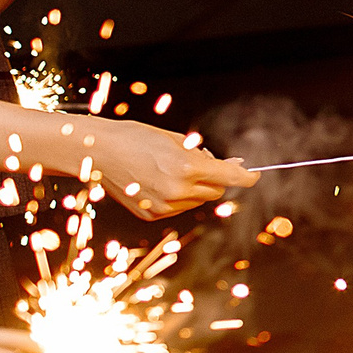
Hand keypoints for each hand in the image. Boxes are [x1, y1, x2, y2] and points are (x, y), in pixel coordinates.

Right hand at [88, 121, 257, 217]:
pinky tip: (158, 180)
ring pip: (197, 200)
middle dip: (215, 179)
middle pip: (216, 191)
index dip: (247, 176)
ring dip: (195, 187)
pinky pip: (178, 207)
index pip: (230, 177)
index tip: (254, 175)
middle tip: (202, 163)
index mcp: (187, 168)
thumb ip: (204, 155)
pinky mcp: (151, 215)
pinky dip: (177, 196)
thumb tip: (233, 165)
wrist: (97, 152)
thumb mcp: (176, 140)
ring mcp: (164, 206)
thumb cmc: (135, 138)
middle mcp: (177, 191)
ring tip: (171, 168)